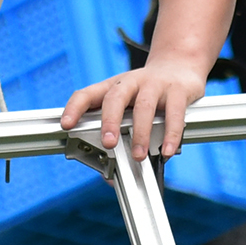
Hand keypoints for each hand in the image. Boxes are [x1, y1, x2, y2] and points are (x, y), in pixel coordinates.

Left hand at [63, 58, 208, 159]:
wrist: (179, 65)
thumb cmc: (147, 92)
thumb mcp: (128, 106)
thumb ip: (118, 140)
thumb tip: (109, 179)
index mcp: (113, 87)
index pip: (87, 93)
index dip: (74, 108)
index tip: (66, 125)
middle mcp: (131, 83)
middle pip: (115, 98)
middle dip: (110, 122)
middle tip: (108, 143)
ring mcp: (155, 84)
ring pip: (144, 106)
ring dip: (141, 133)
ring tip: (139, 155)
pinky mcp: (178, 90)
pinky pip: (174, 113)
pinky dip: (170, 134)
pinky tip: (167, 150)